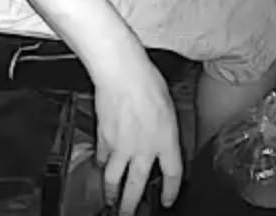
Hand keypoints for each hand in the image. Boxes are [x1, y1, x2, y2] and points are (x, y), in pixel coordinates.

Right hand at [93, 49, 182, 215]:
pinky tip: (103, 165)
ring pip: (114, 178)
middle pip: (137, 186)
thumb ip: (165, 130)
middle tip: (127, 214)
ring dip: (112, 192)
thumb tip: (162, 138)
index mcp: (166, 142)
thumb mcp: (168, 108)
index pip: (172, 176)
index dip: (171, 192)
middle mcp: (143, 150)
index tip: (167, 200)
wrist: (121, 74)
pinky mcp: (104, 137)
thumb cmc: (146, 83)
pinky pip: (103, 157)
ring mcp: (121, 146)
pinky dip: (103, 163)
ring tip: (110, 199)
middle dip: (131, 205)